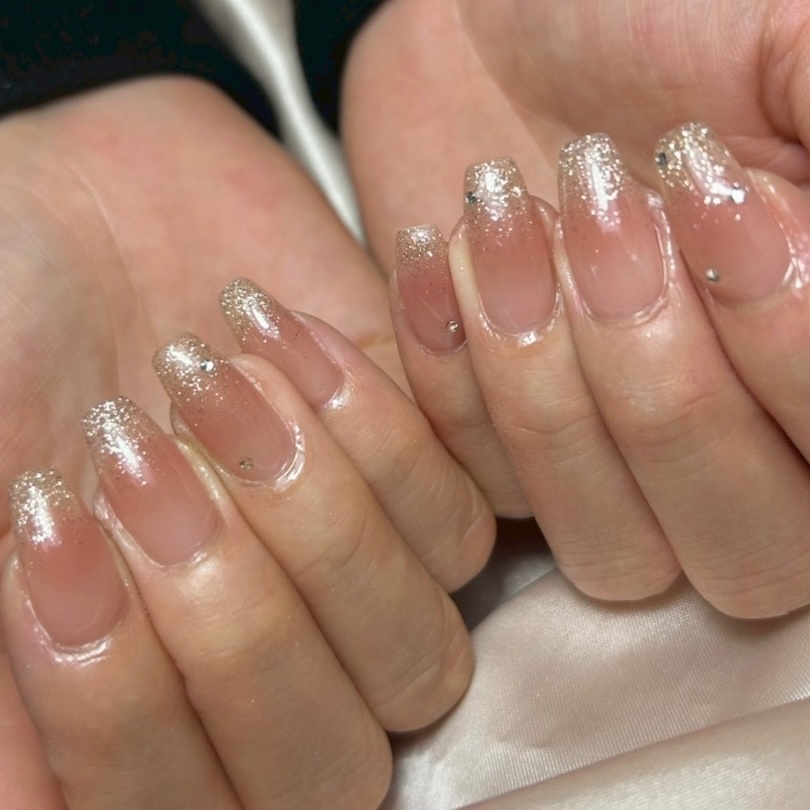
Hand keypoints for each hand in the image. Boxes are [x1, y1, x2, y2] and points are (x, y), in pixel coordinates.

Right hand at [0, 79, 492, 808]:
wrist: (75, 206)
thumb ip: (2, 678)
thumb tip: (34, 807)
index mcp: (150, 691)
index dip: (125, 710)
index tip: (47, 535)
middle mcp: (266, 653)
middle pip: (330, 759)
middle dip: (238, 618)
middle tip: (138, 458)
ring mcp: (358, 570)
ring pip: (421, 643)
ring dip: (319, 514)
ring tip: (209, 377)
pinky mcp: (419, 468)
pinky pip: (466, 511)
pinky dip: (385, 428)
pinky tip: (287, 329)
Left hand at [344, 0, 809, 616]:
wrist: (498, 27)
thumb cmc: (655, 17)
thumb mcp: (789, 38)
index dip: (782, 342)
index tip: (711, 191)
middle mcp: (742, 449)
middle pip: (742, 546)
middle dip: (658, 380)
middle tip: (598, 210)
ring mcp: (616, 470)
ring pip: (614, 546)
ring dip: (544, 388)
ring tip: (500, 221)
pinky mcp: (502, 455)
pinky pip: (486, 487)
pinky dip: (450, 376)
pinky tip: (435, 254)